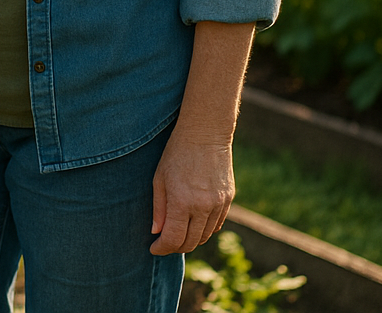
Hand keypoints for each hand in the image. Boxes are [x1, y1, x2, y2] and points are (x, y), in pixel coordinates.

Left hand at [149, 129, 234, 255]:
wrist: (205, 134)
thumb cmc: (176, 153)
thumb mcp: (159, 177)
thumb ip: (158, 208)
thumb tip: (157, 232)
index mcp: (182, 201)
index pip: (173, 239)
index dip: (162, 248)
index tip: (153, 248)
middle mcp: (202, 207)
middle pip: (190, 242)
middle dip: (175, 247)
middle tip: (164, 243)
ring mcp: (218, 204)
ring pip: (205, 236)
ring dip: (191, 240)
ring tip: (178, 234)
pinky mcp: (228, 200)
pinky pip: (216, 225)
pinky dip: (205, 230)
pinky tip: (194, 224)